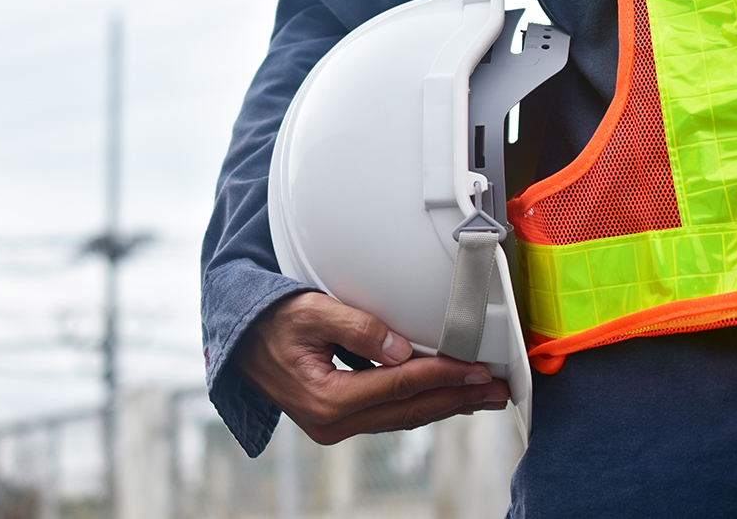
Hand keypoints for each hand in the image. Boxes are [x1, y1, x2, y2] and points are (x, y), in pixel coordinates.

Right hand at [233, 291, 510, 444]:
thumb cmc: (271, 321)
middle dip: (457, 398)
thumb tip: (402, 348)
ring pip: (403, 416)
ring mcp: (335, 425)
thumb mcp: (310, 311)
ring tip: (483, 395)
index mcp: (326, 398)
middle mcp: (332, 421)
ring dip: (446, 404)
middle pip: (408, 410)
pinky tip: (444, 396)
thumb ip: (356, 327)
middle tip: (498, 389)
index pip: (399, 385)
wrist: (238, 341)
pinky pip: (390, 413)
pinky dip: (421, 403)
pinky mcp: (338, 419)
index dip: (442, 375)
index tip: (476, 367)